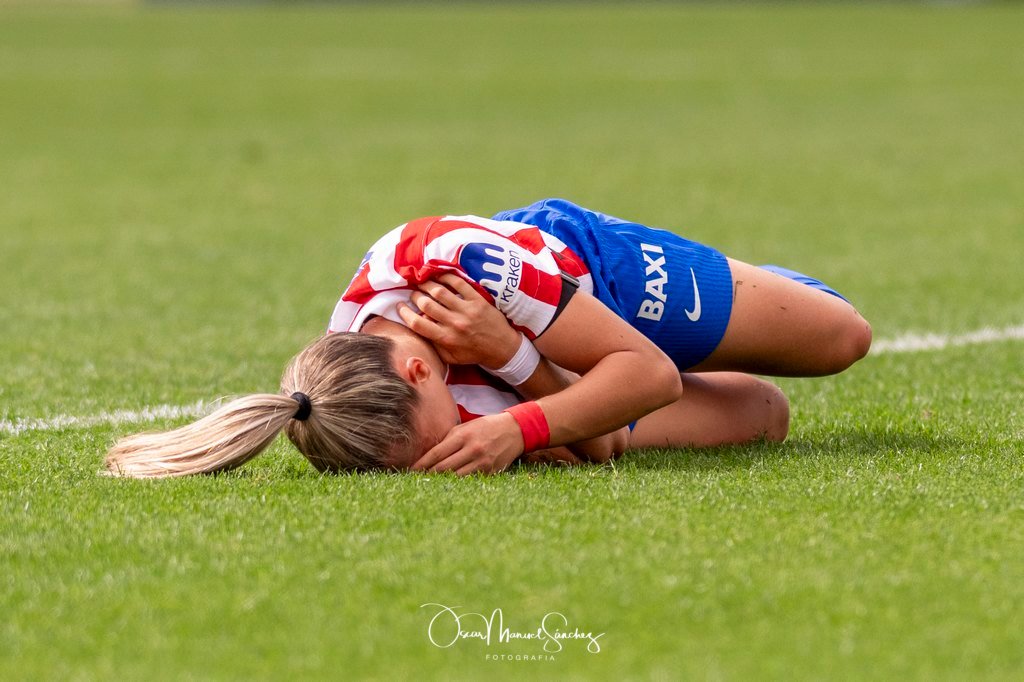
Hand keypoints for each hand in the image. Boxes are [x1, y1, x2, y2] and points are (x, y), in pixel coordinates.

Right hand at [396, 273, 520, 367]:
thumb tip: (416, 330)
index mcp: (446, 339)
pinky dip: (446, 278)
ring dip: (427, 285)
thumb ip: (433, 346)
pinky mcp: (478, 300)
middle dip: (415, 296)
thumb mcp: (450, 357)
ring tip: (421, 284)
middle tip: (412, 294)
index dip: (404, 313)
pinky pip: (459, 284)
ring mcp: (467, 310)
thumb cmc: (473, 353)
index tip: (399, 306)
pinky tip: (439, 277)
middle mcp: (455, 324)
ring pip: (440, 292)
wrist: (501, 348)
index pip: (418, 323)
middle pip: (426, 304)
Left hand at [411, 413, 523, 474]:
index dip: (421, 464)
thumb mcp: (465, 428)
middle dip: (428, 475)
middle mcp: (472, 449)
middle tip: (415, 480)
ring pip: (455, 478)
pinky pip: (469, 481)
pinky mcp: (490, 472)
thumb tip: (428, 456)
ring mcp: (482, 462)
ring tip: (429, 484)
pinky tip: (449, 486)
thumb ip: (448, 440)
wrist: (514, 430)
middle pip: (443, 468)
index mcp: (463, 436)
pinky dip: (457, 484)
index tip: (410, 471)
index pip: (436, 453)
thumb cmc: (486, 428)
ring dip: (441, 482)